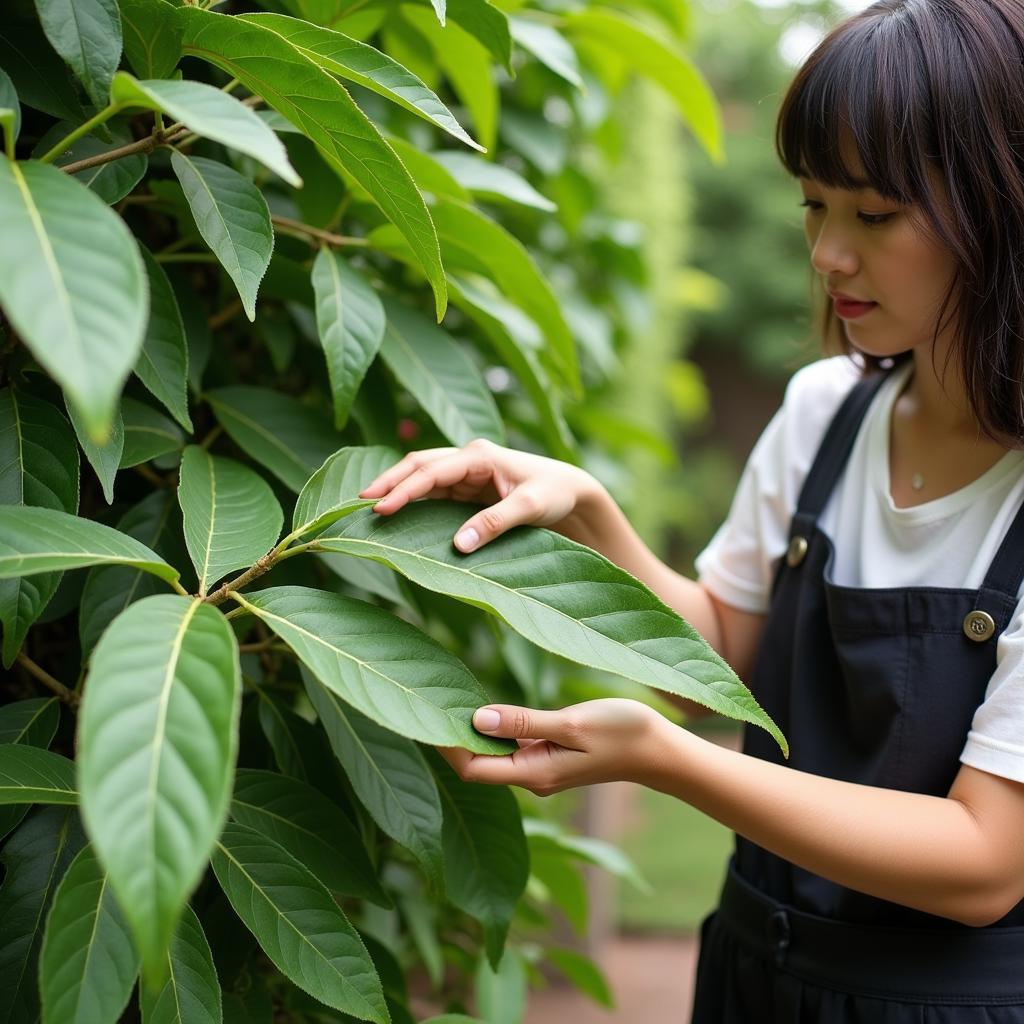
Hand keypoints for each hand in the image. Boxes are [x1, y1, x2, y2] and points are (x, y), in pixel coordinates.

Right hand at [358, 438, 601, 551]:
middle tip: (358, 501)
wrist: (570, 491)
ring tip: (366, 505)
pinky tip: (392, 510)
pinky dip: (410, 498)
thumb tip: (458, 545)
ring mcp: (464, 472)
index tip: (380, 507)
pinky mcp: (465, 488)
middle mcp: (467, 458)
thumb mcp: (530, 508)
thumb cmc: (554, 494)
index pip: (432, 471)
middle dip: (388, 481)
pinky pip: (431, 491)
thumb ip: (495, 523)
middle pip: (418, 465)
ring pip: (421, 476)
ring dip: (396, 488)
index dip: (404, 488)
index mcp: (480, 456)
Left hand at [438, 698, 666, 795]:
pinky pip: (508, 745)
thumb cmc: (622, 733)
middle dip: (449, 737)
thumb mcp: (572, 723)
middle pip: (475, 763)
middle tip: (426, 700)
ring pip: (490, 754)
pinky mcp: (548, 754)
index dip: (444, 745)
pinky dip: (492, 728)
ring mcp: (538, 766)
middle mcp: (530, 776)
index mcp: (534, 774)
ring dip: (468, 732)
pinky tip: (480, 707)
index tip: (425, 714)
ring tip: (444, 698)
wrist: (659, 749)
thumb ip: (524, 722)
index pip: (471, 768)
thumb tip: (477, 719)